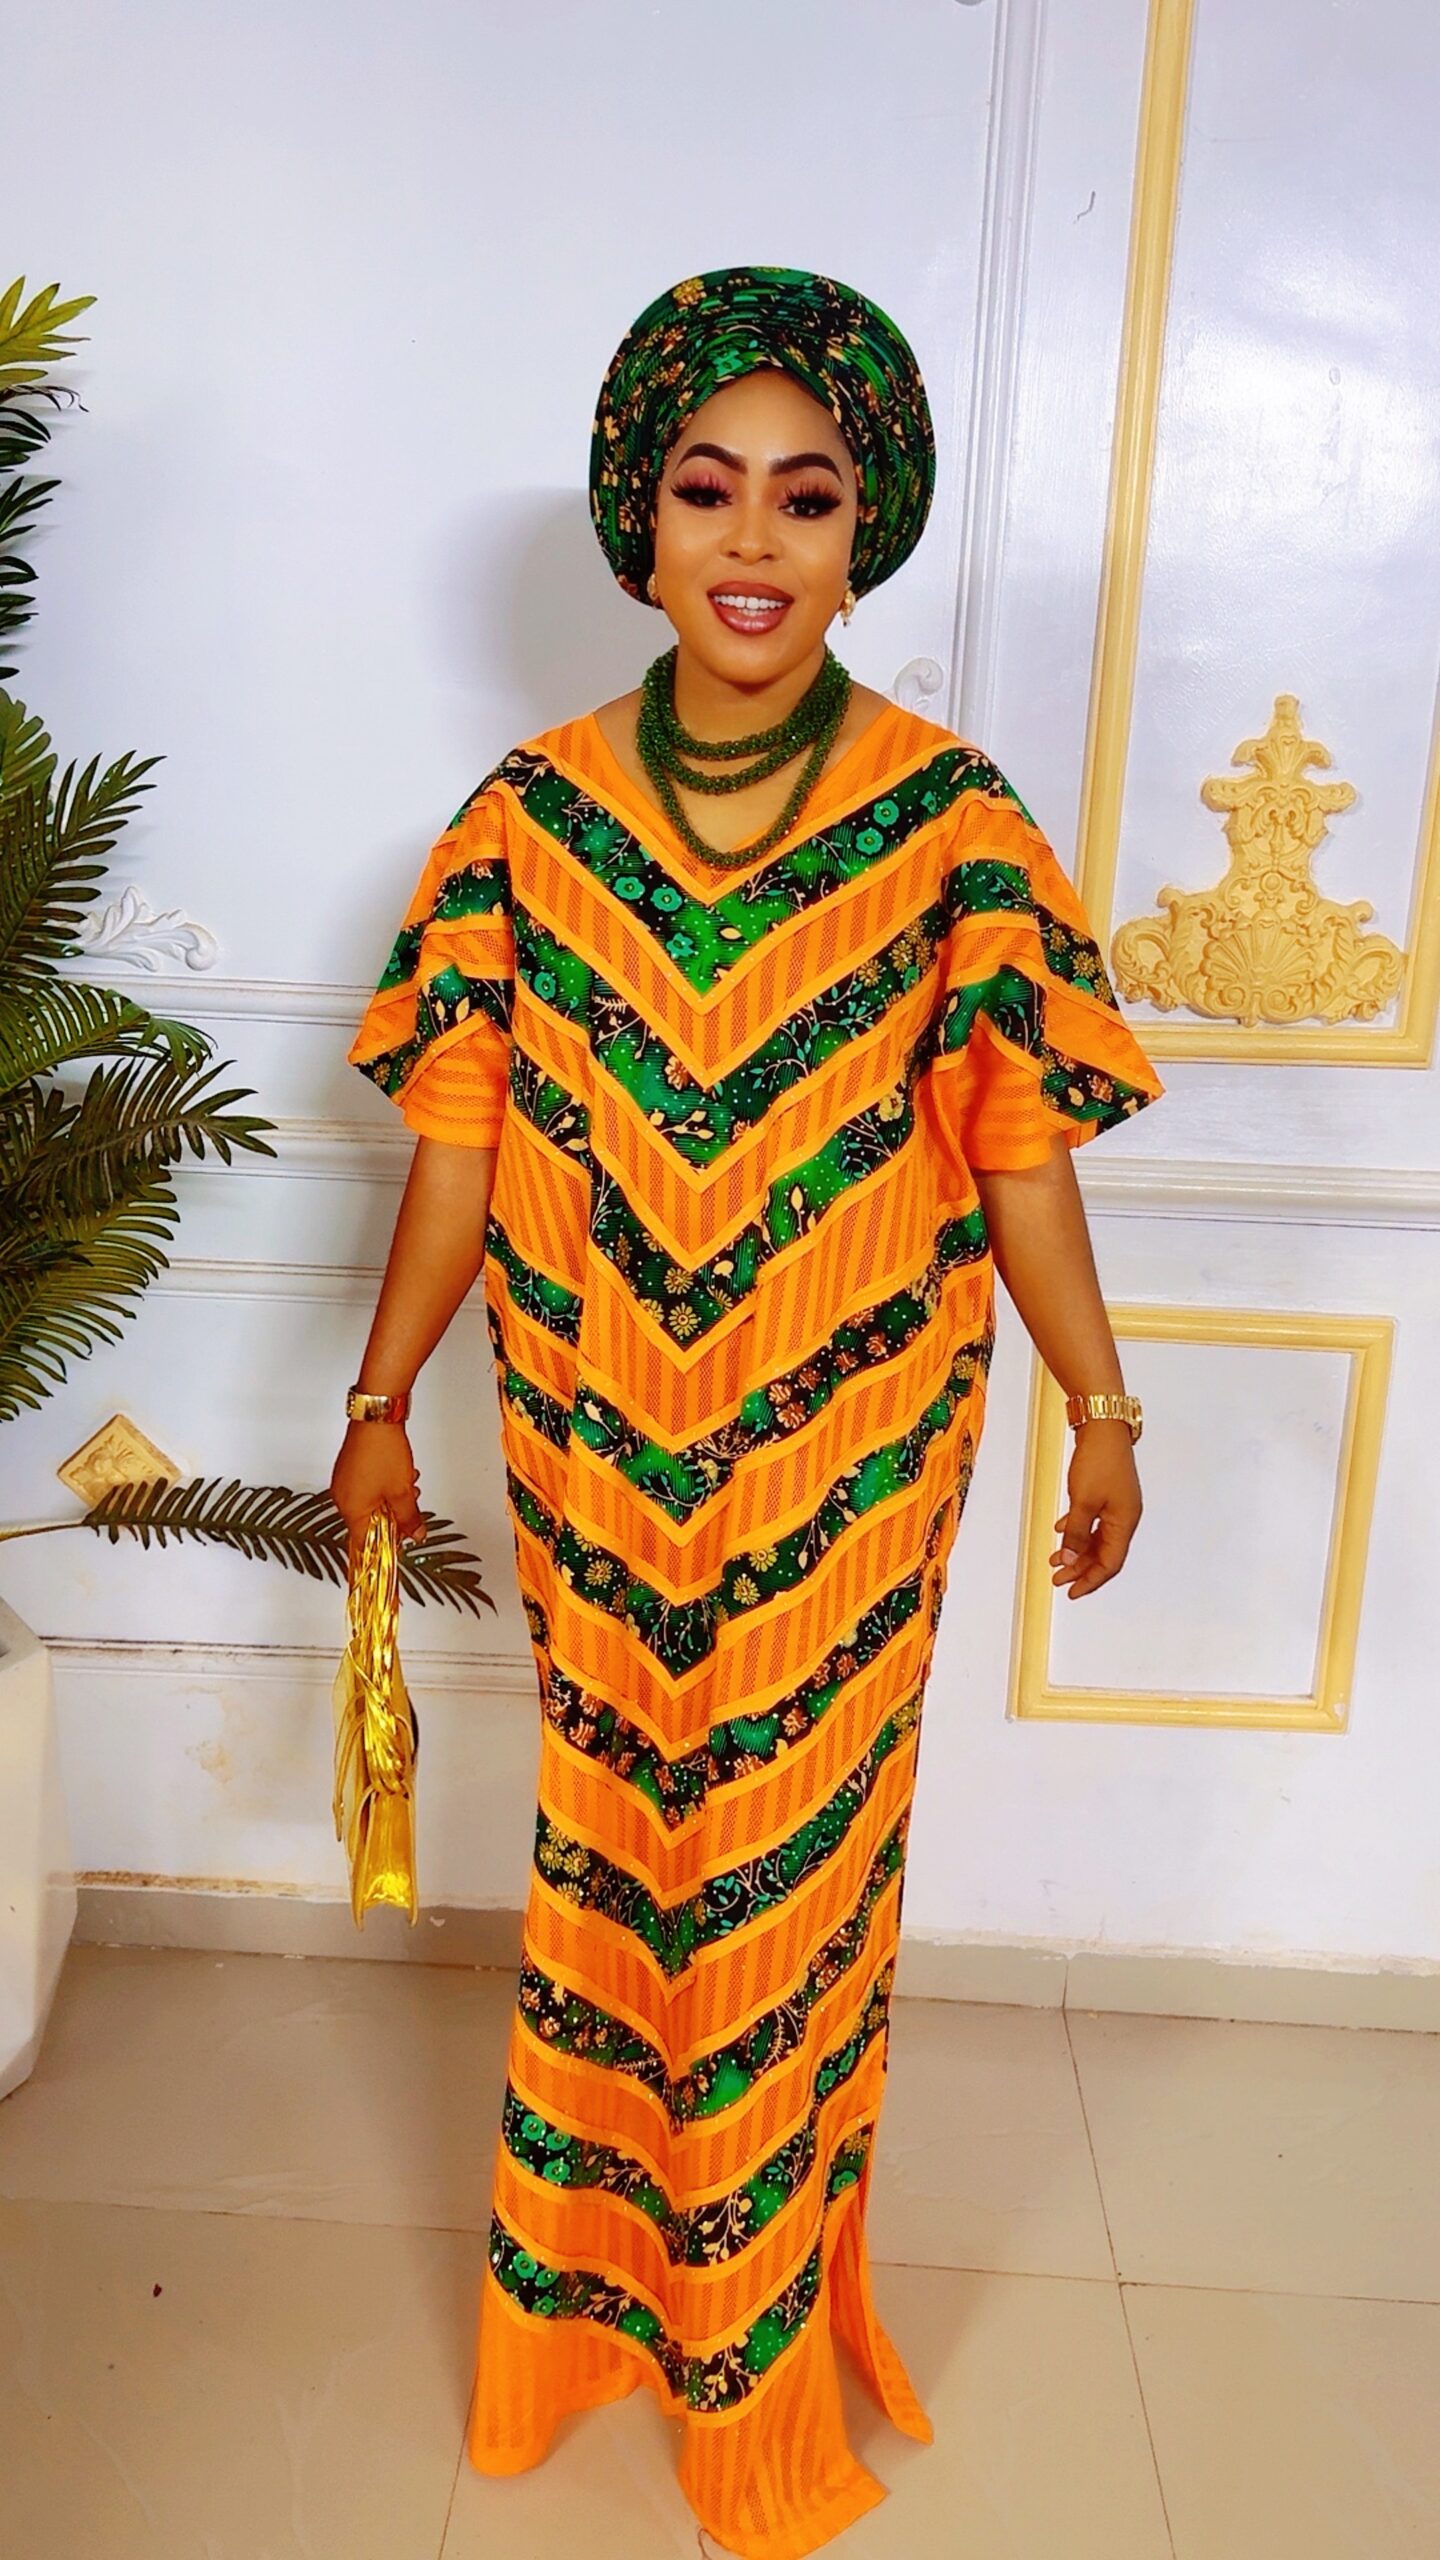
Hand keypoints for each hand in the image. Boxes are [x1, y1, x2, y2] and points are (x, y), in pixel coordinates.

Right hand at [329, 1420, 427, 1574]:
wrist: (377, 1418)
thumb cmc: (383, 1454)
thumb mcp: (402, 1493)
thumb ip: (409, 1518)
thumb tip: (415, 1536)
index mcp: (350, 1509)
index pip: (364, 1542)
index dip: (384, 1547)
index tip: (397, 1548)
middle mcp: (342, 1498)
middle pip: (369, 1522)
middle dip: (393, 1518)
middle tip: (410, 1509)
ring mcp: (344, 1482)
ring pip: (370, 1503)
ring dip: (392, 1500)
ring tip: (409, 1487)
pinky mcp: (350, 1469)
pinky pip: (366, 1488)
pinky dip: (384, 1487)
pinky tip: (400, 1476)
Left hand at [1050, 1419, 1141, 1599]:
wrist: (1103, 1426)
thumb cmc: (1098, 1461)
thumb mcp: (1082, 1501)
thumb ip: (1075, 1533)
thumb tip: (1068, 1560)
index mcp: (1125, 1522)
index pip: (1110, 1563)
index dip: (1091, 1580)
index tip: (1071, 1592)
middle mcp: (1125, 1516)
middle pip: (1103, 1553)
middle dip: (1079, 1568)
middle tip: (1057, 1579)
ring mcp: (1117, 1504)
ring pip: (1096, 1537)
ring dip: (1076, 1549)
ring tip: (1054, 1559)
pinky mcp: (1107, 1492)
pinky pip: (1093, 1519)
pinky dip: (1077, 1528)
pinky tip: (1060, 1530)